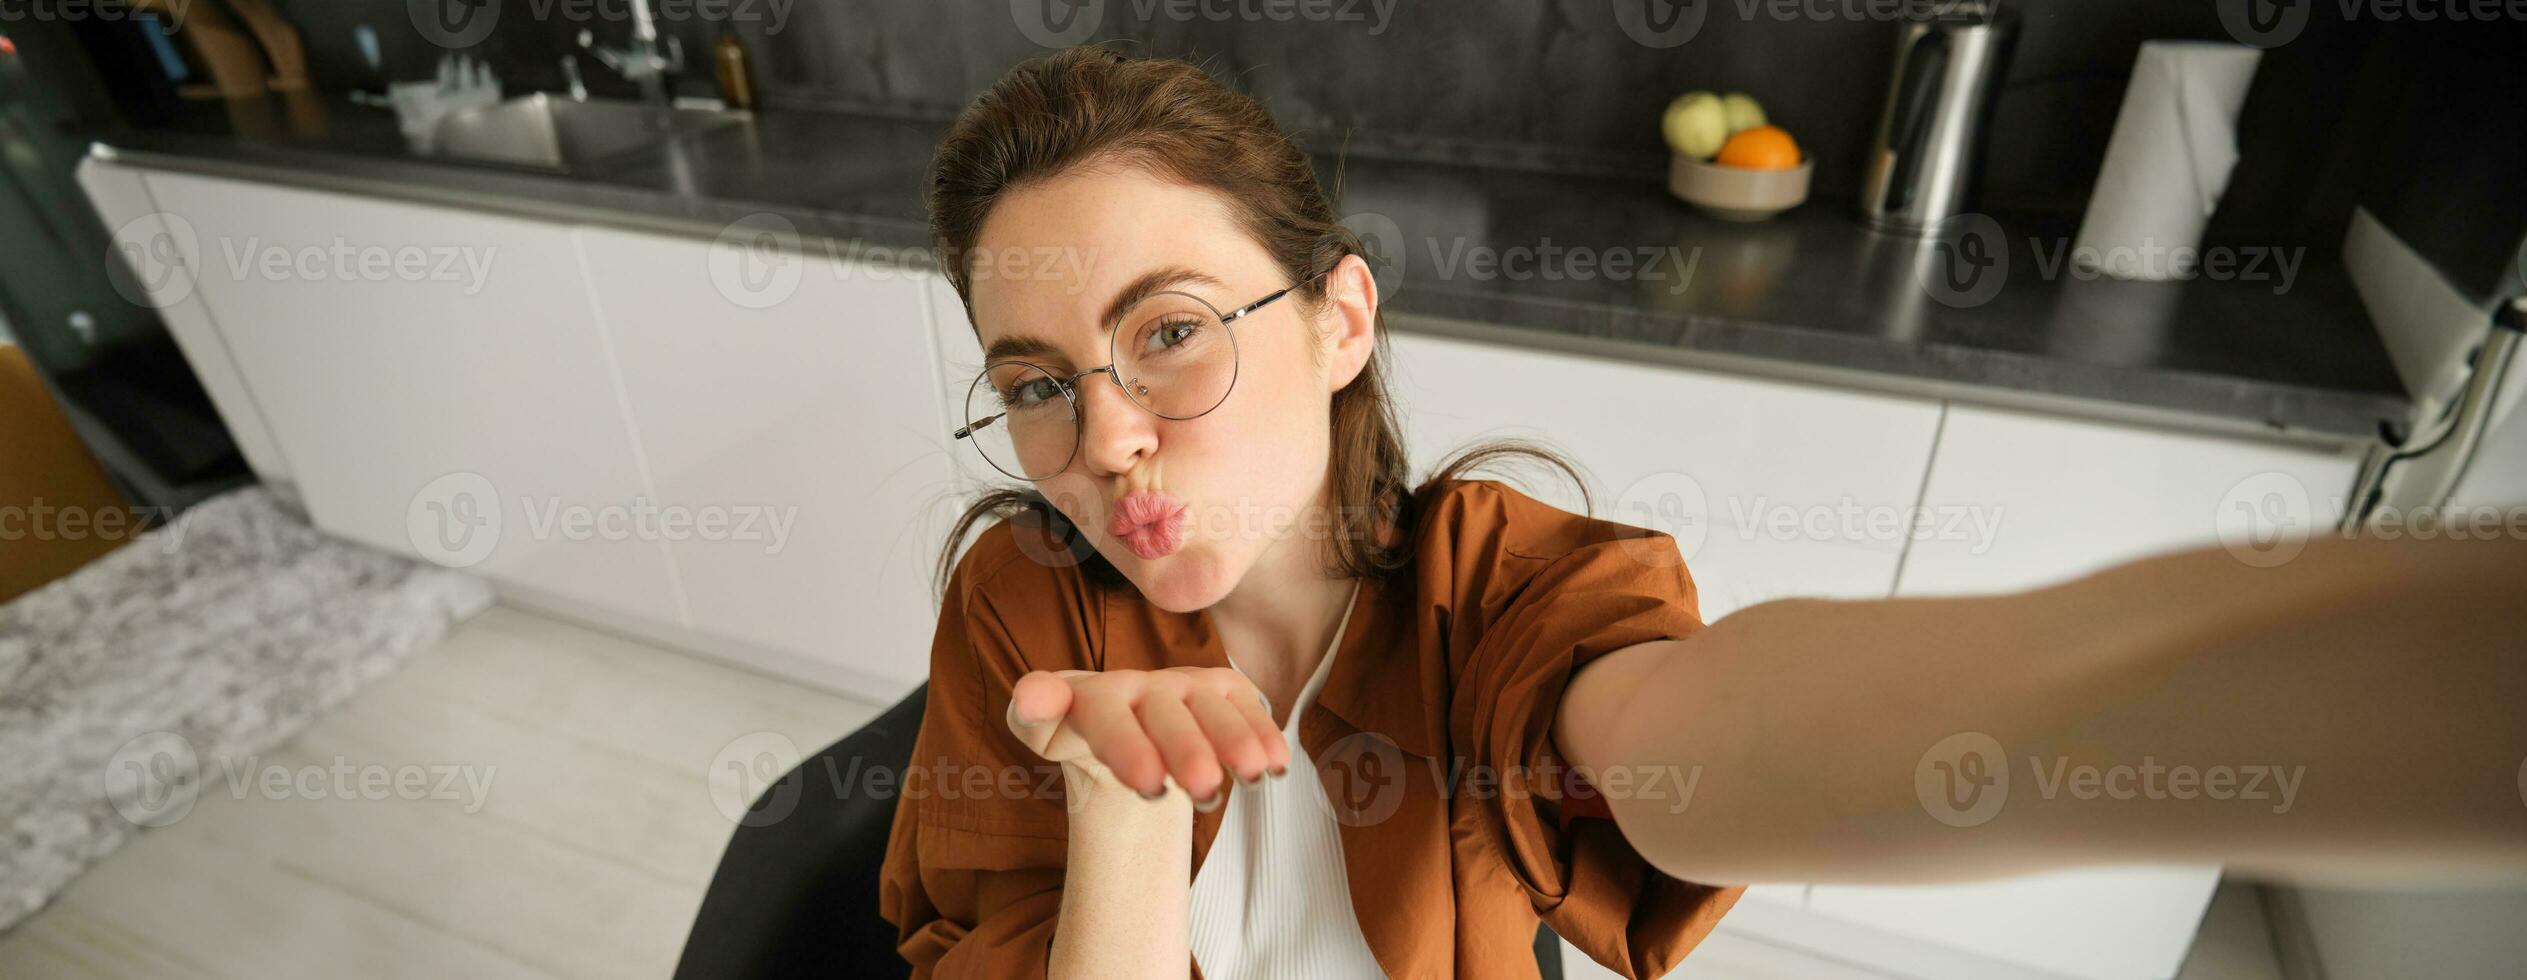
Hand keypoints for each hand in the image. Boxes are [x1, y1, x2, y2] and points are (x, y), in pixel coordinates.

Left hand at [1005, 667, 1291, 804]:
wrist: (1122, 725)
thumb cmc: (1078, 731)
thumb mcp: (1047, 734)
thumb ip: (1032, 717)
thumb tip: (1029, 697)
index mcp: (1096, 695)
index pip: (1107, 716)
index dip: (1127, 746)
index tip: (1148, 783)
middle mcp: (1145, 685)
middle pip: (1166, 716)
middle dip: (1187, 748)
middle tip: (1204, 791)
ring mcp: (1187, 684)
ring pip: (1213, 708)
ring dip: (1235, 739)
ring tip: (1252, 778)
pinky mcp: (1222, 689)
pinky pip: (1246, 705)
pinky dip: (1263, 732)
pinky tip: (1277, 763)